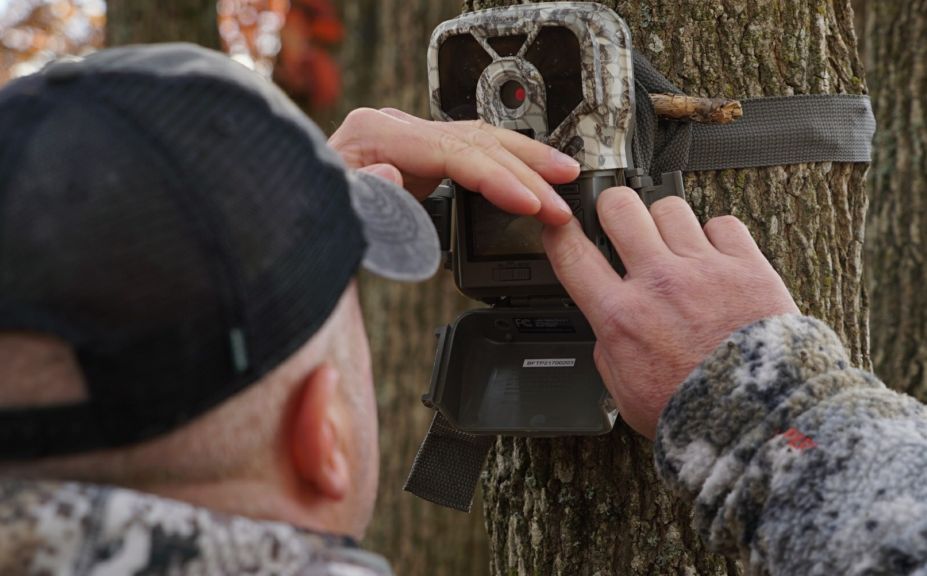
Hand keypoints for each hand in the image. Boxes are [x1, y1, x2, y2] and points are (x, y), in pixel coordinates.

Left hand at [328, 108, 580, 224]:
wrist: (295, 216)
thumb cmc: (311, 218)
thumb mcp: (331, 214)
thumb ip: (361, 196)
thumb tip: (393, 173)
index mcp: (375, 134)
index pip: (453, 150)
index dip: (498, 177)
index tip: (532, 203)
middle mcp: (394, 127)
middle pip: (475, 139)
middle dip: (526, 168)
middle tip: (563, 199)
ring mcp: (407, 138)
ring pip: (480, 140)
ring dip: (526, 160)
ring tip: (565, 176)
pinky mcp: (416, 155)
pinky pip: (470, 155)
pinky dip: (504, 167)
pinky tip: (530, 175)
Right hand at [543, 188, 798, 439]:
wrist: (761, 419)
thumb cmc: (697, 413)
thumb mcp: (625, 395)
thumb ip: (610, 353)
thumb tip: (608, 331)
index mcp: (621, 318)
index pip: (572, 254)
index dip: (558, 231)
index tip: (560, 225)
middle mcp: (658, 284)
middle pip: (620, 208)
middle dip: (613, 208)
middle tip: (619, 221)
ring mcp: (704, 270)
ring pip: (670, 208)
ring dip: (665, 222)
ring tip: (674, 244)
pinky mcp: (747, 267)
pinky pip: (722, 223)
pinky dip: (716, 236)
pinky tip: (716, 257)